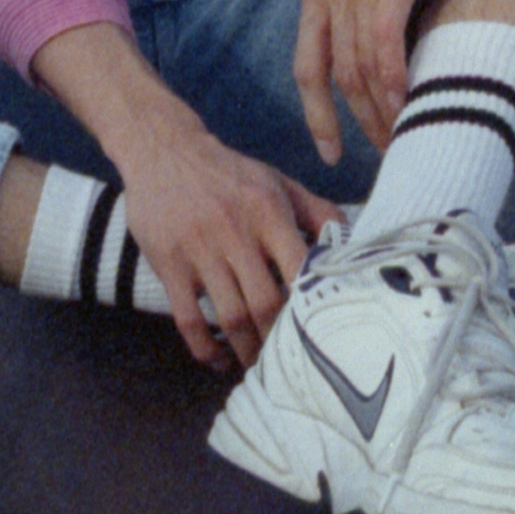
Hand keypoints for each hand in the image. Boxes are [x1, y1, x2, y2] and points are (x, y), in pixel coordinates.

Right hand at [115, 105, 335, 368]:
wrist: (164, 150)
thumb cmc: (230, 173)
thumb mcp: (277, 181)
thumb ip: (317, 211)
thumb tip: (350, 243)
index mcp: (268, 211)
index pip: (299, 268)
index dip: (310, 305)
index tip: (318, 329)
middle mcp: (235, 231)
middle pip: (265, 303)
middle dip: (279, 339)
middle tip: (288, 358)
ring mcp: (199, 250)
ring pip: (230, 317)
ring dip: (247, 350)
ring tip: (258, 364)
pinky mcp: (169, 264)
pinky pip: (188, 319)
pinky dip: (205, 349)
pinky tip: (218, 359)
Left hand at [294, 0, 456, 162]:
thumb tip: (379, 28)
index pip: (306, 66)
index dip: (316, 114)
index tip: (331, 151)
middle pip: (335, 77)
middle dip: (358, 122)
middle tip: (385, 152)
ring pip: (361, 69)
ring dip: (382, 110)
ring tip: (404, 136)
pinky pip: (385, 46)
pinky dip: (396, 81)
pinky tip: (411, 102)